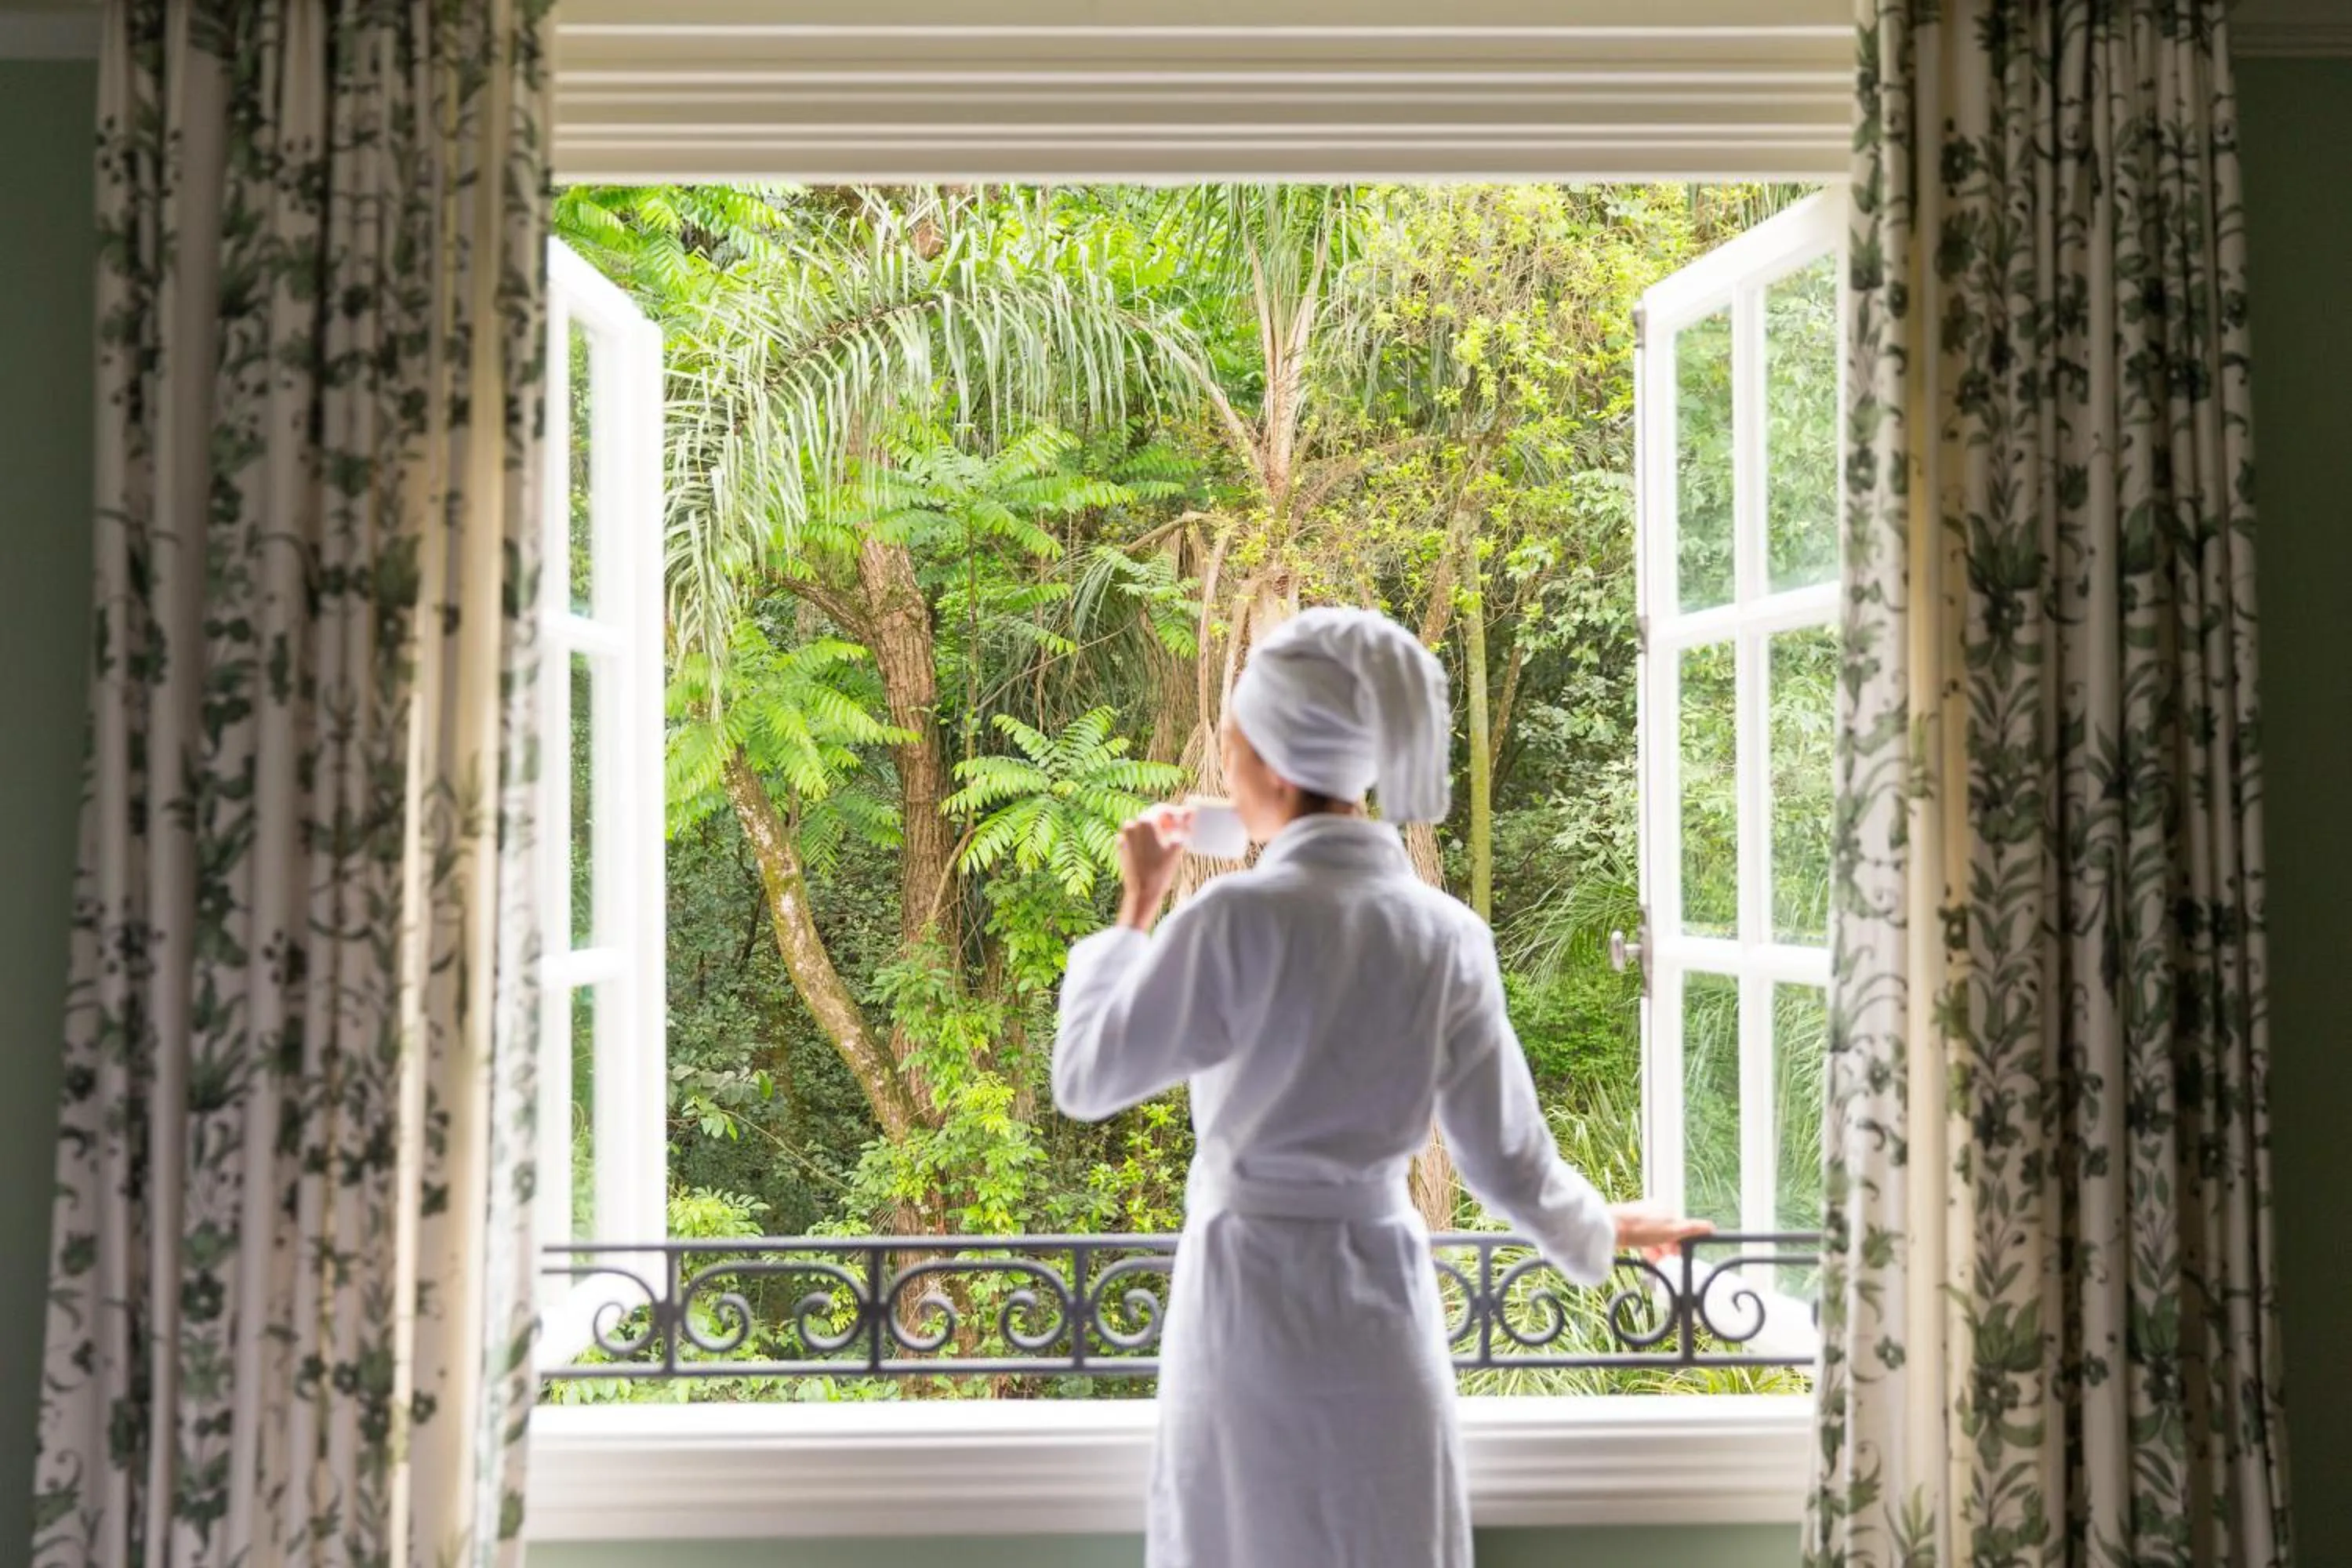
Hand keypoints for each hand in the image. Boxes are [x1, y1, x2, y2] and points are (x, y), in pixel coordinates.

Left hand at [1115, 803, 1191, 931]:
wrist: (1142, 893)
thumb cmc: (1160, 870)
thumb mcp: (1177, 845)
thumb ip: (1184, 824)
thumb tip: (1191, 810)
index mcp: (1145, 821)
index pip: (1164, 809)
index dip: (1177, 814)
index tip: (1186, 822)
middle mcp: (1132, 825)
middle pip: (1153, 817)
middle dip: (1167, 823)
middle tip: (1180, 832)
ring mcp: (1125, 837)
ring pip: (1144, 828)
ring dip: (1157, 831)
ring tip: (1169, 843)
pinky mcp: (1122, 848)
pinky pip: (1137, 838)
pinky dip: (1147, 840)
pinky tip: (1157, 851)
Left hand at [1609, 1201, 1712, 1262]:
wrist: (1610, 1228)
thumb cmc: (1641, 1228)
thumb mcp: (1672, 1230)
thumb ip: (1692, 1229)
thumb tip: (1710, 1227)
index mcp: (1665, 1208)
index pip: (1680, 1227)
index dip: (1681, 1242)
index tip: (1679, 1253)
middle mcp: (1652, 1210)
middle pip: (1667, 1233)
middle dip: (1668, 1247)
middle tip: (1666, 1257)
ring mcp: (1639, 1217)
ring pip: (1654, 1237)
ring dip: (1657, 1250)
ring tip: (1654, 1260)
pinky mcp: (1628, 1226)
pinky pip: (1642, 1239)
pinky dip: (1646, 1248)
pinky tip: (1645, 1256)